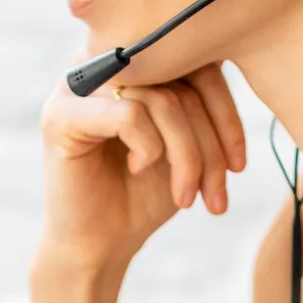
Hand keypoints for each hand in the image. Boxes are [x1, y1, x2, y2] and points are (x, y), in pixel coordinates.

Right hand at [38, 58, 246, 274]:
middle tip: (215, 191)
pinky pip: (129, 116)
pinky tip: (138, 170)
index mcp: (132, 63)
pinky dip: (149, 150)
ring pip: (161, 100)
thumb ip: (203, 99)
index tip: (238, 165)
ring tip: (186, 196)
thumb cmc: (143, 196)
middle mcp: (101, 63)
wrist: (99, 245)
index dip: (226, 112)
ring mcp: (76, 86)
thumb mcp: (187, 145)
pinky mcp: (61, 115)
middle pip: (181, 78)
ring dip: (186, 156)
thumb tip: (242, 56)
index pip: (195, 60)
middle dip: (210, 142)